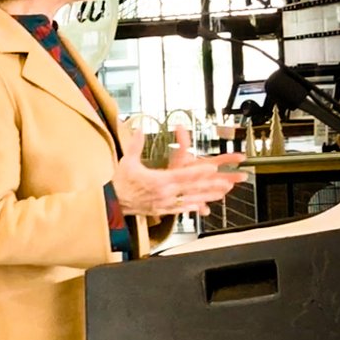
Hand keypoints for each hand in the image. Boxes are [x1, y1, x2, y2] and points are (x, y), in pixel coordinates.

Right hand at [113, 126, 247, 216]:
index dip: (199, 171)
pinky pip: (181, 208)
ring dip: (208, 196)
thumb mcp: (126, 161)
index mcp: (157, 180)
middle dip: (211, 184)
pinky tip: (203, 206)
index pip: (183, 175)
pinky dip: (194, 206)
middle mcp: (164, 194)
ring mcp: (164, 204)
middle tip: (228, 181)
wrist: (110, 203)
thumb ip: (135, 145)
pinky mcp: (161, 210)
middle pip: (192, 188)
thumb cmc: (118, 183)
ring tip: (223, 193)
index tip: (212, 168)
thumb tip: (139, 129)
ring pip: (191, 199)